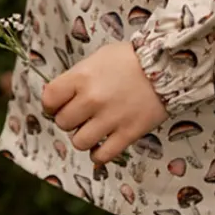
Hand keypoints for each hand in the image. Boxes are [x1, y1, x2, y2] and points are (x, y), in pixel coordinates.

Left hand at [41, 41, 168, 165]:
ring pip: (79, 142)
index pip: (49, 99)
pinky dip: (98, 154)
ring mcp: (110, 119)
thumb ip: (77, 77)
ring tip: (94, 128)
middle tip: (81, 114)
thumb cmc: (129, 59)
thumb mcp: (97, 58)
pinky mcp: (127, 134)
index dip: (51, 104)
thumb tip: (58, 96)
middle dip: (69, 119)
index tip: (58, 105)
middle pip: (63, 123)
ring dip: (83, 137)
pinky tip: (103, 143)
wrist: (165, 66)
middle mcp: (92, 99)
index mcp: (82, 77)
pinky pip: (102, 156)